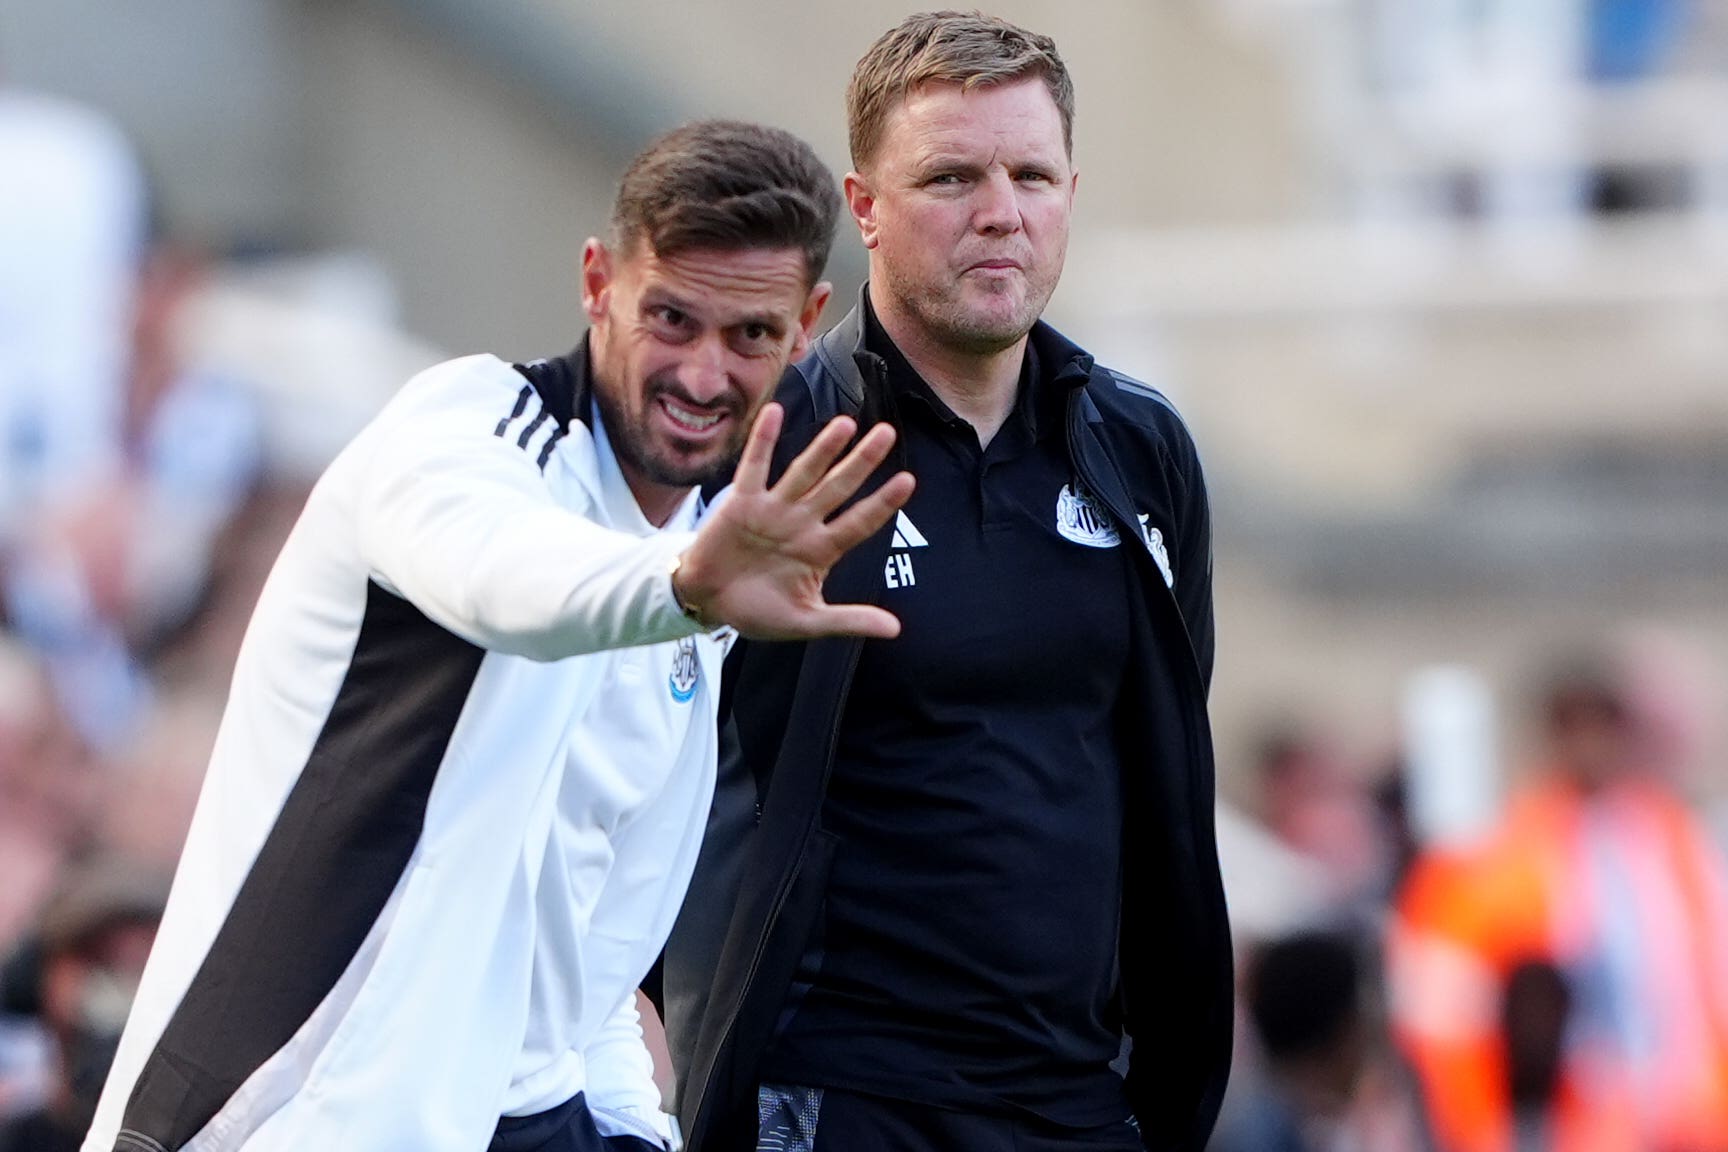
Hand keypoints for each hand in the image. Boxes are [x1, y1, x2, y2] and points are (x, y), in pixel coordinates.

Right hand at [673, 403, 913, 639]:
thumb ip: (848, 621)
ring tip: (845, 424)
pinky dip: (763, 441)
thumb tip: (895, 630)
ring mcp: (773, 509)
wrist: (708, 603)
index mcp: (820, 550)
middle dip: (862, 462)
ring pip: (803, 472)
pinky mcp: (741, 503)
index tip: (907, 480)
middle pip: (838, 487)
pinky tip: (774, 413)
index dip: (882, 503)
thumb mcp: (806, 621)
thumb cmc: (757, 611)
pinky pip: (754, 467)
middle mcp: (802, 522)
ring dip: (822, 449)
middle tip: (887, 432)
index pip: (859, 522)